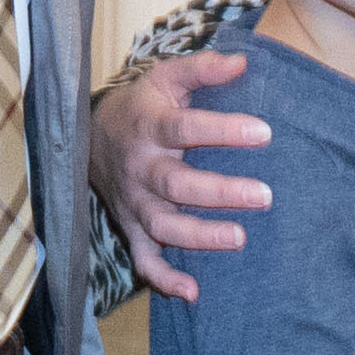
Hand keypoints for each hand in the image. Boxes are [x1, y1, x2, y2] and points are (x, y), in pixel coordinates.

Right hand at [93, 49, 275, 299]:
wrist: (89, 138)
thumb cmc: (142, 107)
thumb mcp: (165, 78)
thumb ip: (202, 69)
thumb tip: (244, 62)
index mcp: (148, 126)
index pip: (184, 127)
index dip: (222, 130)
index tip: (264, 132)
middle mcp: (140, 167)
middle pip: (176, 183)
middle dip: (219, 192)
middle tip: (264, 196)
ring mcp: (134, 202)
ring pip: (163, 225)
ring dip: (199, 236)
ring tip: (240, 238)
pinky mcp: (132, 228)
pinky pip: (144, 259)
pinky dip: (164, 278)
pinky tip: (193, 292)